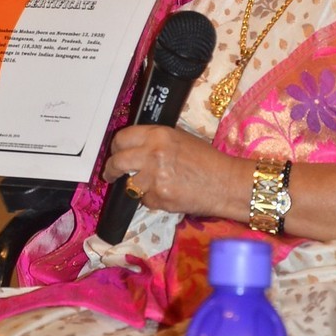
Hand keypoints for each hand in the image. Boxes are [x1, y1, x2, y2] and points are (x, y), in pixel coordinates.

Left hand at [103, 124, 235, 218]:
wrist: (225, 182)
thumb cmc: (207, 159)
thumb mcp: (179, 138)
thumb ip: (155, 141)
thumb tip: (134, 147)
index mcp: (158, 135)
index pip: (123, 138)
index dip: (116, 146)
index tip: (115, 153)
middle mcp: (153, 153)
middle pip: (117, 161)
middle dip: (111, 169)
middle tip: (110, 174)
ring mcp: (154, 177)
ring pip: (129, 184)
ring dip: (134, 187)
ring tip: (147, 186)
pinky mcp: (159, 198)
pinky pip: (145, 200)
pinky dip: (151, 199)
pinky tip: (166, 194)